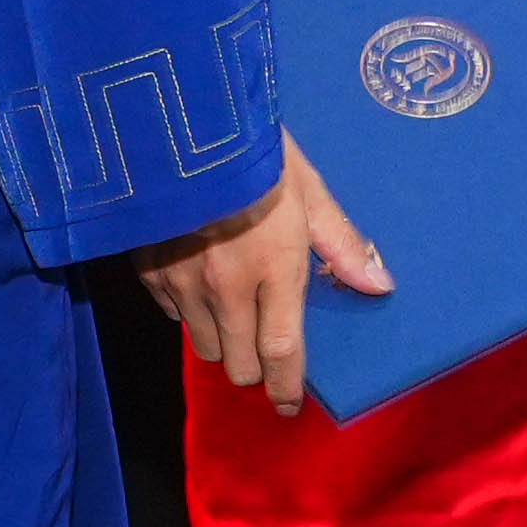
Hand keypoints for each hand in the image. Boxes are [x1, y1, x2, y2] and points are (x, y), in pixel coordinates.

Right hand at [136, 134, 388, 418]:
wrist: (177, 120)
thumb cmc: (255, 150)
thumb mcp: (309, 188)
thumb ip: (341, 242)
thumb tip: (379, 283)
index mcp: (273, 268)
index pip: (282, 351)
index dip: (287, 388)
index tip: (289, 405)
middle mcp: (225, 288)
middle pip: (240, 364)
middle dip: (257, 366)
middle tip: (267, 345)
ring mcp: (182, 283)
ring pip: (204, 347)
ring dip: (224, 340)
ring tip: (236, 310)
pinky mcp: (148, 273)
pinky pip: (173, 317)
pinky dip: (190, 313)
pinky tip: (202, 282)